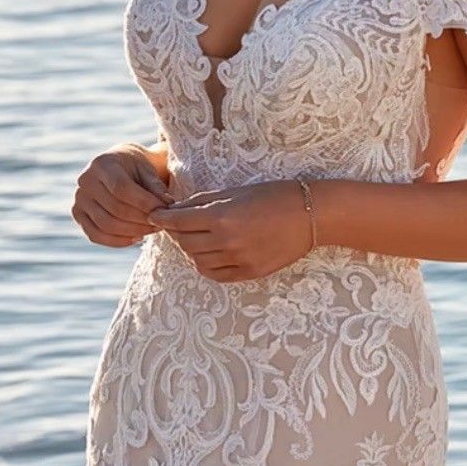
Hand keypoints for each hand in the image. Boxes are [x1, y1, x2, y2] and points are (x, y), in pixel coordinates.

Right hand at [71, 144, 171, 247]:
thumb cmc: (137, 167)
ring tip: (153, 229)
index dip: (144, 203)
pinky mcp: (78, 215)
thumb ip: (156, 186)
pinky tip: (138, 238)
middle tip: (163, 223)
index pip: (121, 189)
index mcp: (102, 164)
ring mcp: (79, 199)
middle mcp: (85, 181)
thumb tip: (167, 205)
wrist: (120, 168)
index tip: (165, 210)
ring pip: (107, 225)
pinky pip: (96, 235)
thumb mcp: (149, 169)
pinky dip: (118, 241)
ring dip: (134, 232)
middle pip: (115, 209)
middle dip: (143, 220)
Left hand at [156, 178, 313, 280]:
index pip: (177, 221)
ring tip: (198, 237)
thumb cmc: (273, 196)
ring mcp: (238, 260)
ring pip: (196, 260)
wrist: (310, 215)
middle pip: (184, 242)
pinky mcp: (249, 272)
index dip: (163, 218)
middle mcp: (227, 241)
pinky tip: (210, 253)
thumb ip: (203, 202)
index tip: (156, 216)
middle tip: (179, 224)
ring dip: (191, 248)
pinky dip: (206, 265)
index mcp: (221, 216)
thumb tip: (175, 209)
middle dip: (177, 233)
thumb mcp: (235, 191)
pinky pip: (214, 274)